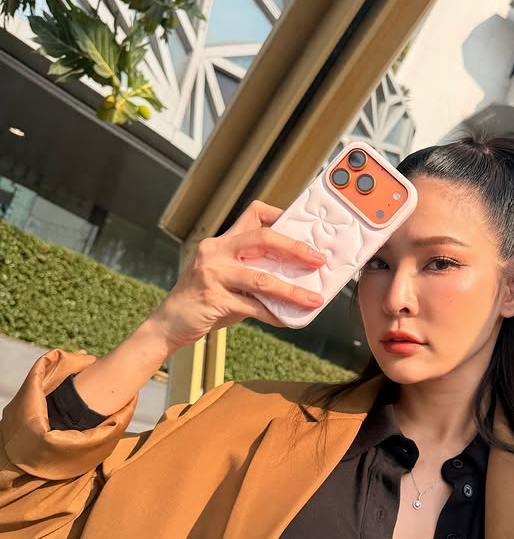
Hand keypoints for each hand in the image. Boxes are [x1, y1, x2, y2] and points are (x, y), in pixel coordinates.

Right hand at [148, 200, 326, 351]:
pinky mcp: (214, 298)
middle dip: (296, 249)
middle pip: (264, 239)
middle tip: (319, 260)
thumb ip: (252, 271)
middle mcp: (216, 251)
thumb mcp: (225, 277)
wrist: (168, 324)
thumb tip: (294, 276)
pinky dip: (275, 315)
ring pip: (263, 278)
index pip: (253, 214)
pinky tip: (288, 320)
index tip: (303, 229)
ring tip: (314, 300)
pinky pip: (254, 306)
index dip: (280, 216)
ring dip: (292, 291)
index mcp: (221, 242)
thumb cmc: (202, 301)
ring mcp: (213, 274)